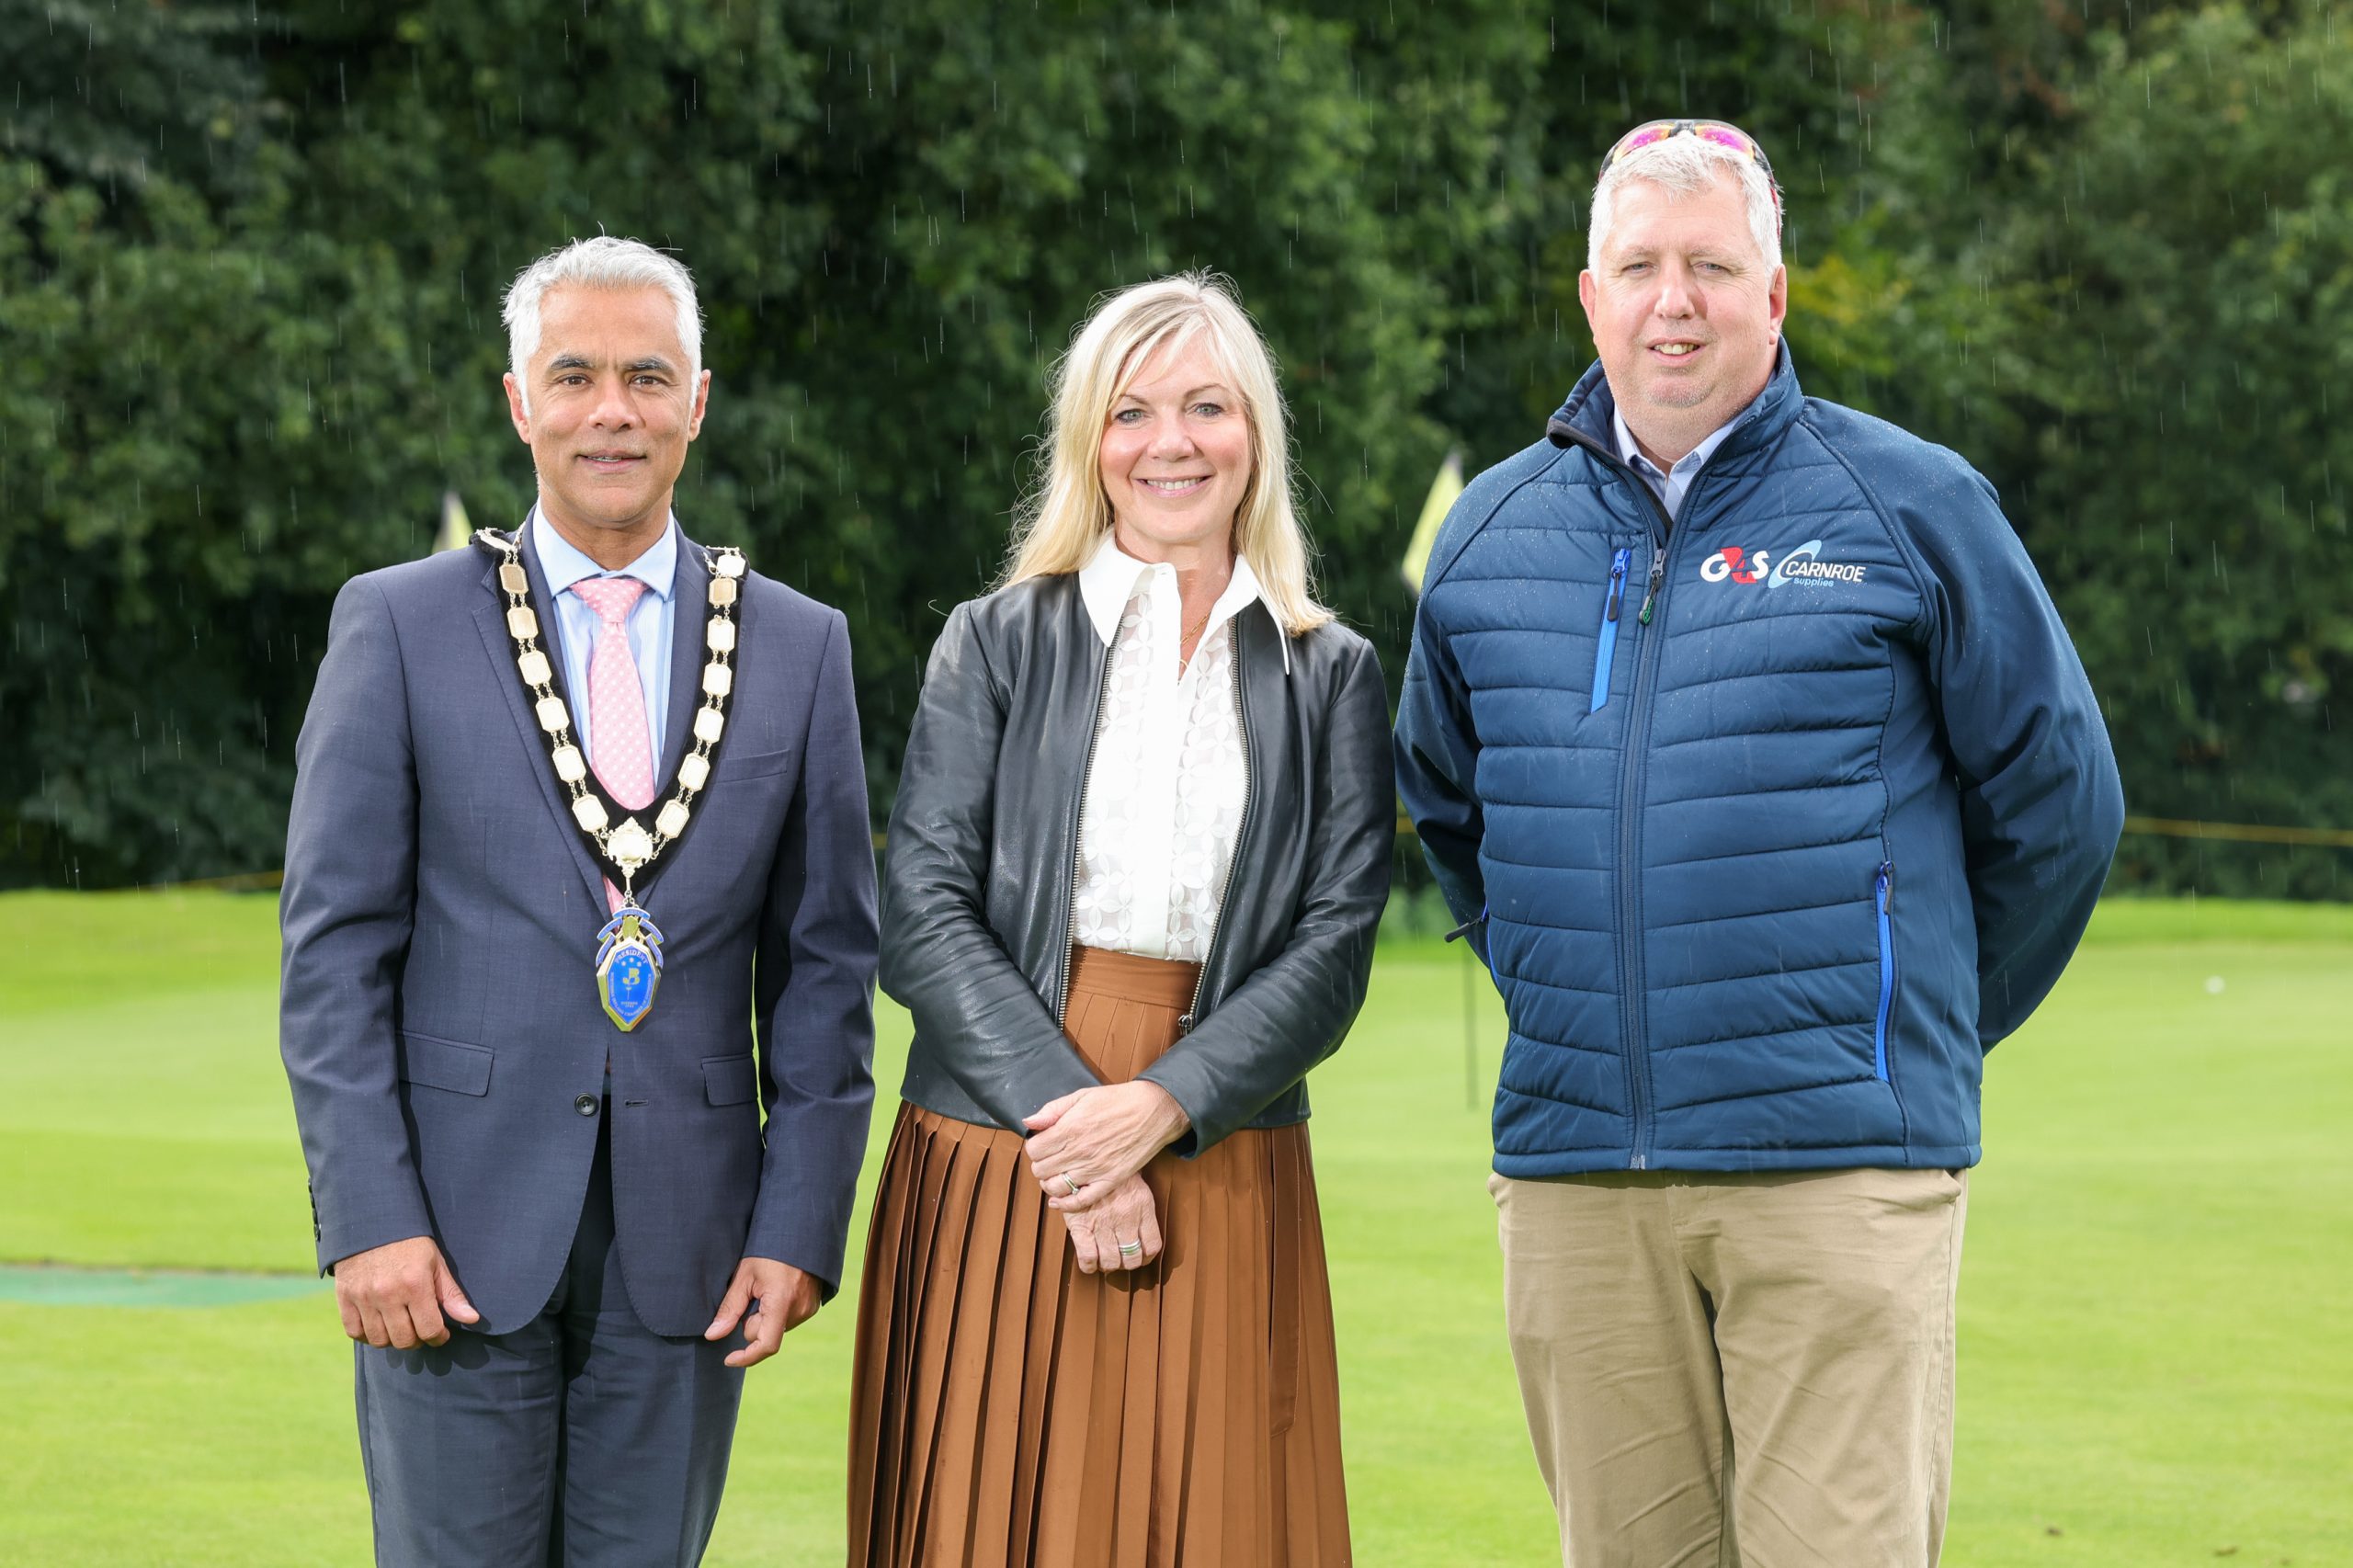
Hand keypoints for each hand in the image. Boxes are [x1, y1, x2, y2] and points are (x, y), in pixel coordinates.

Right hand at [334, 1236, 478, 1349]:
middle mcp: (387, 1294)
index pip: (429, 1329)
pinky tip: (378, 1325)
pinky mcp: (344, 1297)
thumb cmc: (409, 1244)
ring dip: (393, 1339)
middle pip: (403, 1340)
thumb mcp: (435, 1263)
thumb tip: (471, 1319)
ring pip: (379, 1340)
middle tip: (420, 1330)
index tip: (440, 1334)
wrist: (372, 1222)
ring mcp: (363, 1297)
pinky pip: (354, 1332)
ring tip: (400, 1327)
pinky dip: (367, 1335)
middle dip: (417, 1340)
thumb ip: (451, 1294)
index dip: (438, 1337)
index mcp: (415, 1284)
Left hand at [705, 1256, 819, 1369]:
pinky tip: (776, 1290)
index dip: (746, 1357)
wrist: (800, 1231)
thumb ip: (729, 1309)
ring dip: (765, 1317)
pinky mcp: (813, 1306)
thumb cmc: (769, 1249)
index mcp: (781, 1302)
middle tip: (749, 1294)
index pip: (765, 1345)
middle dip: (751, 1322)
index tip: (728, 1359)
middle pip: (764, 1334)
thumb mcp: (744, 1275)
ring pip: (775, 1328)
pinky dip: (777, 1312)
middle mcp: (799, 1310)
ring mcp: (808, 1308)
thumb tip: (712, 1336)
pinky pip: (787, 1320)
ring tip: (765, 1289)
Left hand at [1024, 1081, 1189, 1210]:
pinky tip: (1059, 1199)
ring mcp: (1094, 1169)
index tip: (1043, 1143)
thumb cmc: (1118, 1100)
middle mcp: (1079, 1152)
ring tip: (1056, 1173)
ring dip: (1050, 1182)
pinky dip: (1065, 1204)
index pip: (1034, 1150)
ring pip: (1055, 1187)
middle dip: (1041, 1163)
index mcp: (1069, 1129)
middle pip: (1041, 1169)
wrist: (1153, 1111)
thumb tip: (1029, 1123)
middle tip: (1050, 1157)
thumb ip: (1053, 1110)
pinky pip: (1080, 1201)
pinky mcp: (1110, 1181)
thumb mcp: (1082, 1096)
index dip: (1035, 1146)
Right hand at [1060, 1174, 1163, 1274]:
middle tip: (1119, 1257)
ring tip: (1103, 1258)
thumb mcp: (1134, 1183)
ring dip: (1108, 1265)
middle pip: (1132, 1258)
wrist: (1086, 1154)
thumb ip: (1140, 1207)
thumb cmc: (1111, 1169)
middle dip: (1125, 1263)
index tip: (1139, 1256)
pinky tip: (1090, 1262)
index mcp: (1142, 1206)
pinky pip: (1088, 1258)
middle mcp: (1126, 1217)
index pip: (1152, 1246)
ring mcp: (1103, 1223)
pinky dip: (1089, 1266)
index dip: (1145, 1257)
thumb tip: (1143, 1233)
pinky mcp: (1081, 1226)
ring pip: (1112, 1262)